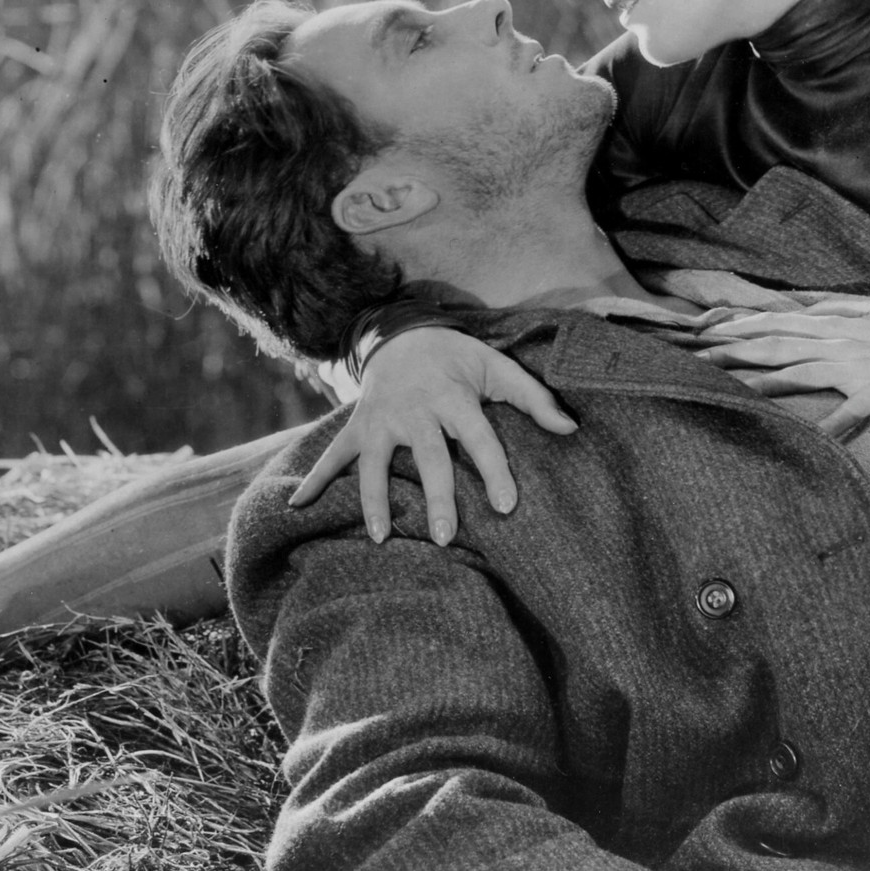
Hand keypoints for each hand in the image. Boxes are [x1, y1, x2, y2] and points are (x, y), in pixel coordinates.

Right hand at [287, 327, 575, 544]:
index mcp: (454, 397)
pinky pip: (334, 455)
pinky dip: (314, 480)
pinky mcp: (358, 426)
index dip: (494, 470)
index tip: (507, 506)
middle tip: (446, 537)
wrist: (402, 333)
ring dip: (374, 501)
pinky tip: (297, 508)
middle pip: (428, 459)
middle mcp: (415, 410)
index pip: (478, 437)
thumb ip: (534, 399)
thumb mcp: (497, 367)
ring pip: (375, 464)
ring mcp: (381, 420)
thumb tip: (572, 430)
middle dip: (436, 498)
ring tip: (381, 537)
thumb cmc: (458, 359)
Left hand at [695, 297, 869, 430]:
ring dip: (761, 380)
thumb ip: (830, 305)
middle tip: (695, 358)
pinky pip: (846, 412)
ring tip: (727, 389)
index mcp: (834, 322)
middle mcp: (838, 340)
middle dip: (733, 350)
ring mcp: (856, 366)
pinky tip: (803, 438)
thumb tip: (795, 304)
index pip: (775, 321)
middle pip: (776, 344)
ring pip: (799, 371)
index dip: (737, 326)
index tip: (703, 332)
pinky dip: (825, 424)